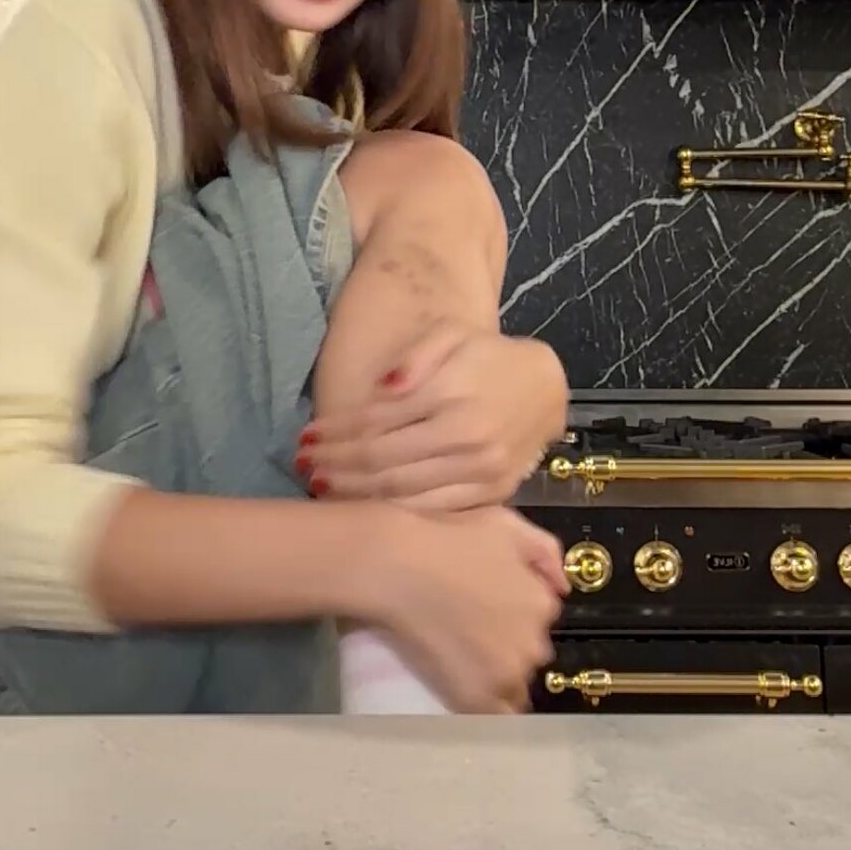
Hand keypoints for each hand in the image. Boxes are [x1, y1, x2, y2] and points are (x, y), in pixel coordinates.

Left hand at [302, 323, 568, 511]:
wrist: (548, 387)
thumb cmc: (489, 357)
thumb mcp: (453, 336)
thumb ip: (415, 358)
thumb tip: (380, 389)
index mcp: (450, 396)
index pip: (376, 422)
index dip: (336, 433)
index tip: (306, 437)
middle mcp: (466, 438)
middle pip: (382, 462)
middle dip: (336, 467)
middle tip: (302, 467)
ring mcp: (481, 472)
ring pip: (404, 492)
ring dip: (356, 494)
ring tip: (321, 490)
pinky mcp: (493, 494)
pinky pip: (436, 510)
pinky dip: (397, 513)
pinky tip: (368, 509)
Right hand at [365, 507, 567, 713]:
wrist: (397, 566)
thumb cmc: (448, 538)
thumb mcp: (505, 523)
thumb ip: (545, 550)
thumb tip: (563, 587)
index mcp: (543, 603)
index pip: (540, 617)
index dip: (517, 612)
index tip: (491, 606)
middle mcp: (534, 643)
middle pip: (529, 651)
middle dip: (510, 644)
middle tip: (473, 630)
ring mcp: (506, 675)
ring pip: (514, 684)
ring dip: (499, 675)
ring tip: (464, 659)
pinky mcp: (477, 699)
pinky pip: (498, 716)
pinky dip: (491, 708)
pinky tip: (472, 693)